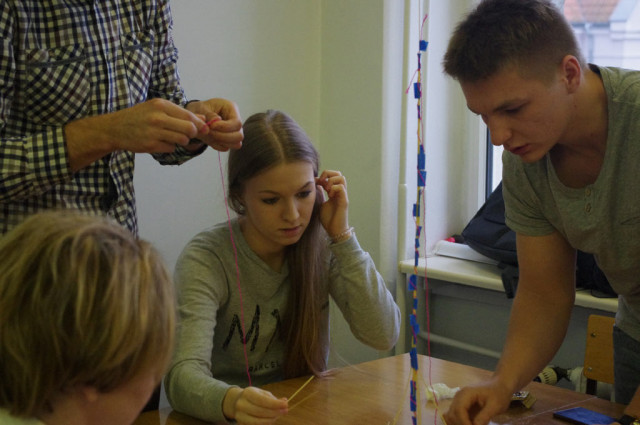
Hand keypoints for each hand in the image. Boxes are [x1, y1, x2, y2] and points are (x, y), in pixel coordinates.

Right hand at [64, 98, 209, 170]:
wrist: (115, 128)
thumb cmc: (139, 117)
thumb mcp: (157, 108)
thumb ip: (180, 113)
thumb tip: (203, 120)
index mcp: (160, 105)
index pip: (189, 116)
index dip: (199, 124)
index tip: (203, 128)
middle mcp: (158, 117)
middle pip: (189, 129)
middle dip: (192, 133)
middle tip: (186, 134)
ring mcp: (154, 132)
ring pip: (182, 140)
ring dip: (181, 141)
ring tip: (171, 137)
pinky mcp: (150, 145)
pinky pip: (171, 148)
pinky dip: (169, 147)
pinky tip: (160, 142)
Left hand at [186, 98, 242, 150]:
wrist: (197, 116)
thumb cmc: (200, 108)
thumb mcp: (202, 108)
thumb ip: (209, 114)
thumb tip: (217, 120)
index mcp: (232, 109)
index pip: (237, 123)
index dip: (225, 127)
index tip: (211, 126)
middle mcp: (236, 121)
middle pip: (239, 135)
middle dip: (223, 137)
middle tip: (209, 132)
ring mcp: (234, 132)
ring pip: (236, 144)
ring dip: (221, 142)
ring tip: (209, 135)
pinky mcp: (228, 140)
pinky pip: (227, 147)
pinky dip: (217, 145)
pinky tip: (210, 138)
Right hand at [223, 387, 287, 424]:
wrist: (236, 402)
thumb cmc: (253, 397)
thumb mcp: (261, 393)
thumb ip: (272, 398)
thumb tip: (284, 401)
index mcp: (247, 393)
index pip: (263, 400)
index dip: (275, 404)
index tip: (286, 404)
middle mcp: (241, 404)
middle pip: (261, 411)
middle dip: (275, 412)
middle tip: (285, 411)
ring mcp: (239, 416)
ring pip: (258, 421)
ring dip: (271, 419)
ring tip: (278, 415)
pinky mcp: (240, 423)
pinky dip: (265, 423)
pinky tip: (270, 419)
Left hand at [315, 170, 348, 238]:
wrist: (334, 231)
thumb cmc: (328, 219)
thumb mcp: (321, 203)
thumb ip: (320, 194)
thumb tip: (317, 185)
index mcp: (334, 192)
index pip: (332, 176)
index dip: (323, 176)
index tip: (316, 183)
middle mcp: (340, 192)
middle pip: (338, 174)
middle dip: (328, 174)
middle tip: (321, 183)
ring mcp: (343, 196)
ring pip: (342, 178)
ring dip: (331, 181)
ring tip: (326, 189)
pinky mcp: (344, 201)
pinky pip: (341, 188)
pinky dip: (334, 188)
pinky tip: (330, 196)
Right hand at [443, 379, 511, 424]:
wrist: (499, 386)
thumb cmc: (498, 394)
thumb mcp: (495, 405)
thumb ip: (484, 416)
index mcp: (466, 394)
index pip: (459, 410)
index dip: (464, 422)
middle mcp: (459, 397)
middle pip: (452, 414)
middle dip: (461, 424)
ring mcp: (458, 401)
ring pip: (451, 416)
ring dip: (459, 424)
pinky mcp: (461, 406)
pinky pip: (455, 417)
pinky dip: (459, 423)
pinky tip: (469, 424)